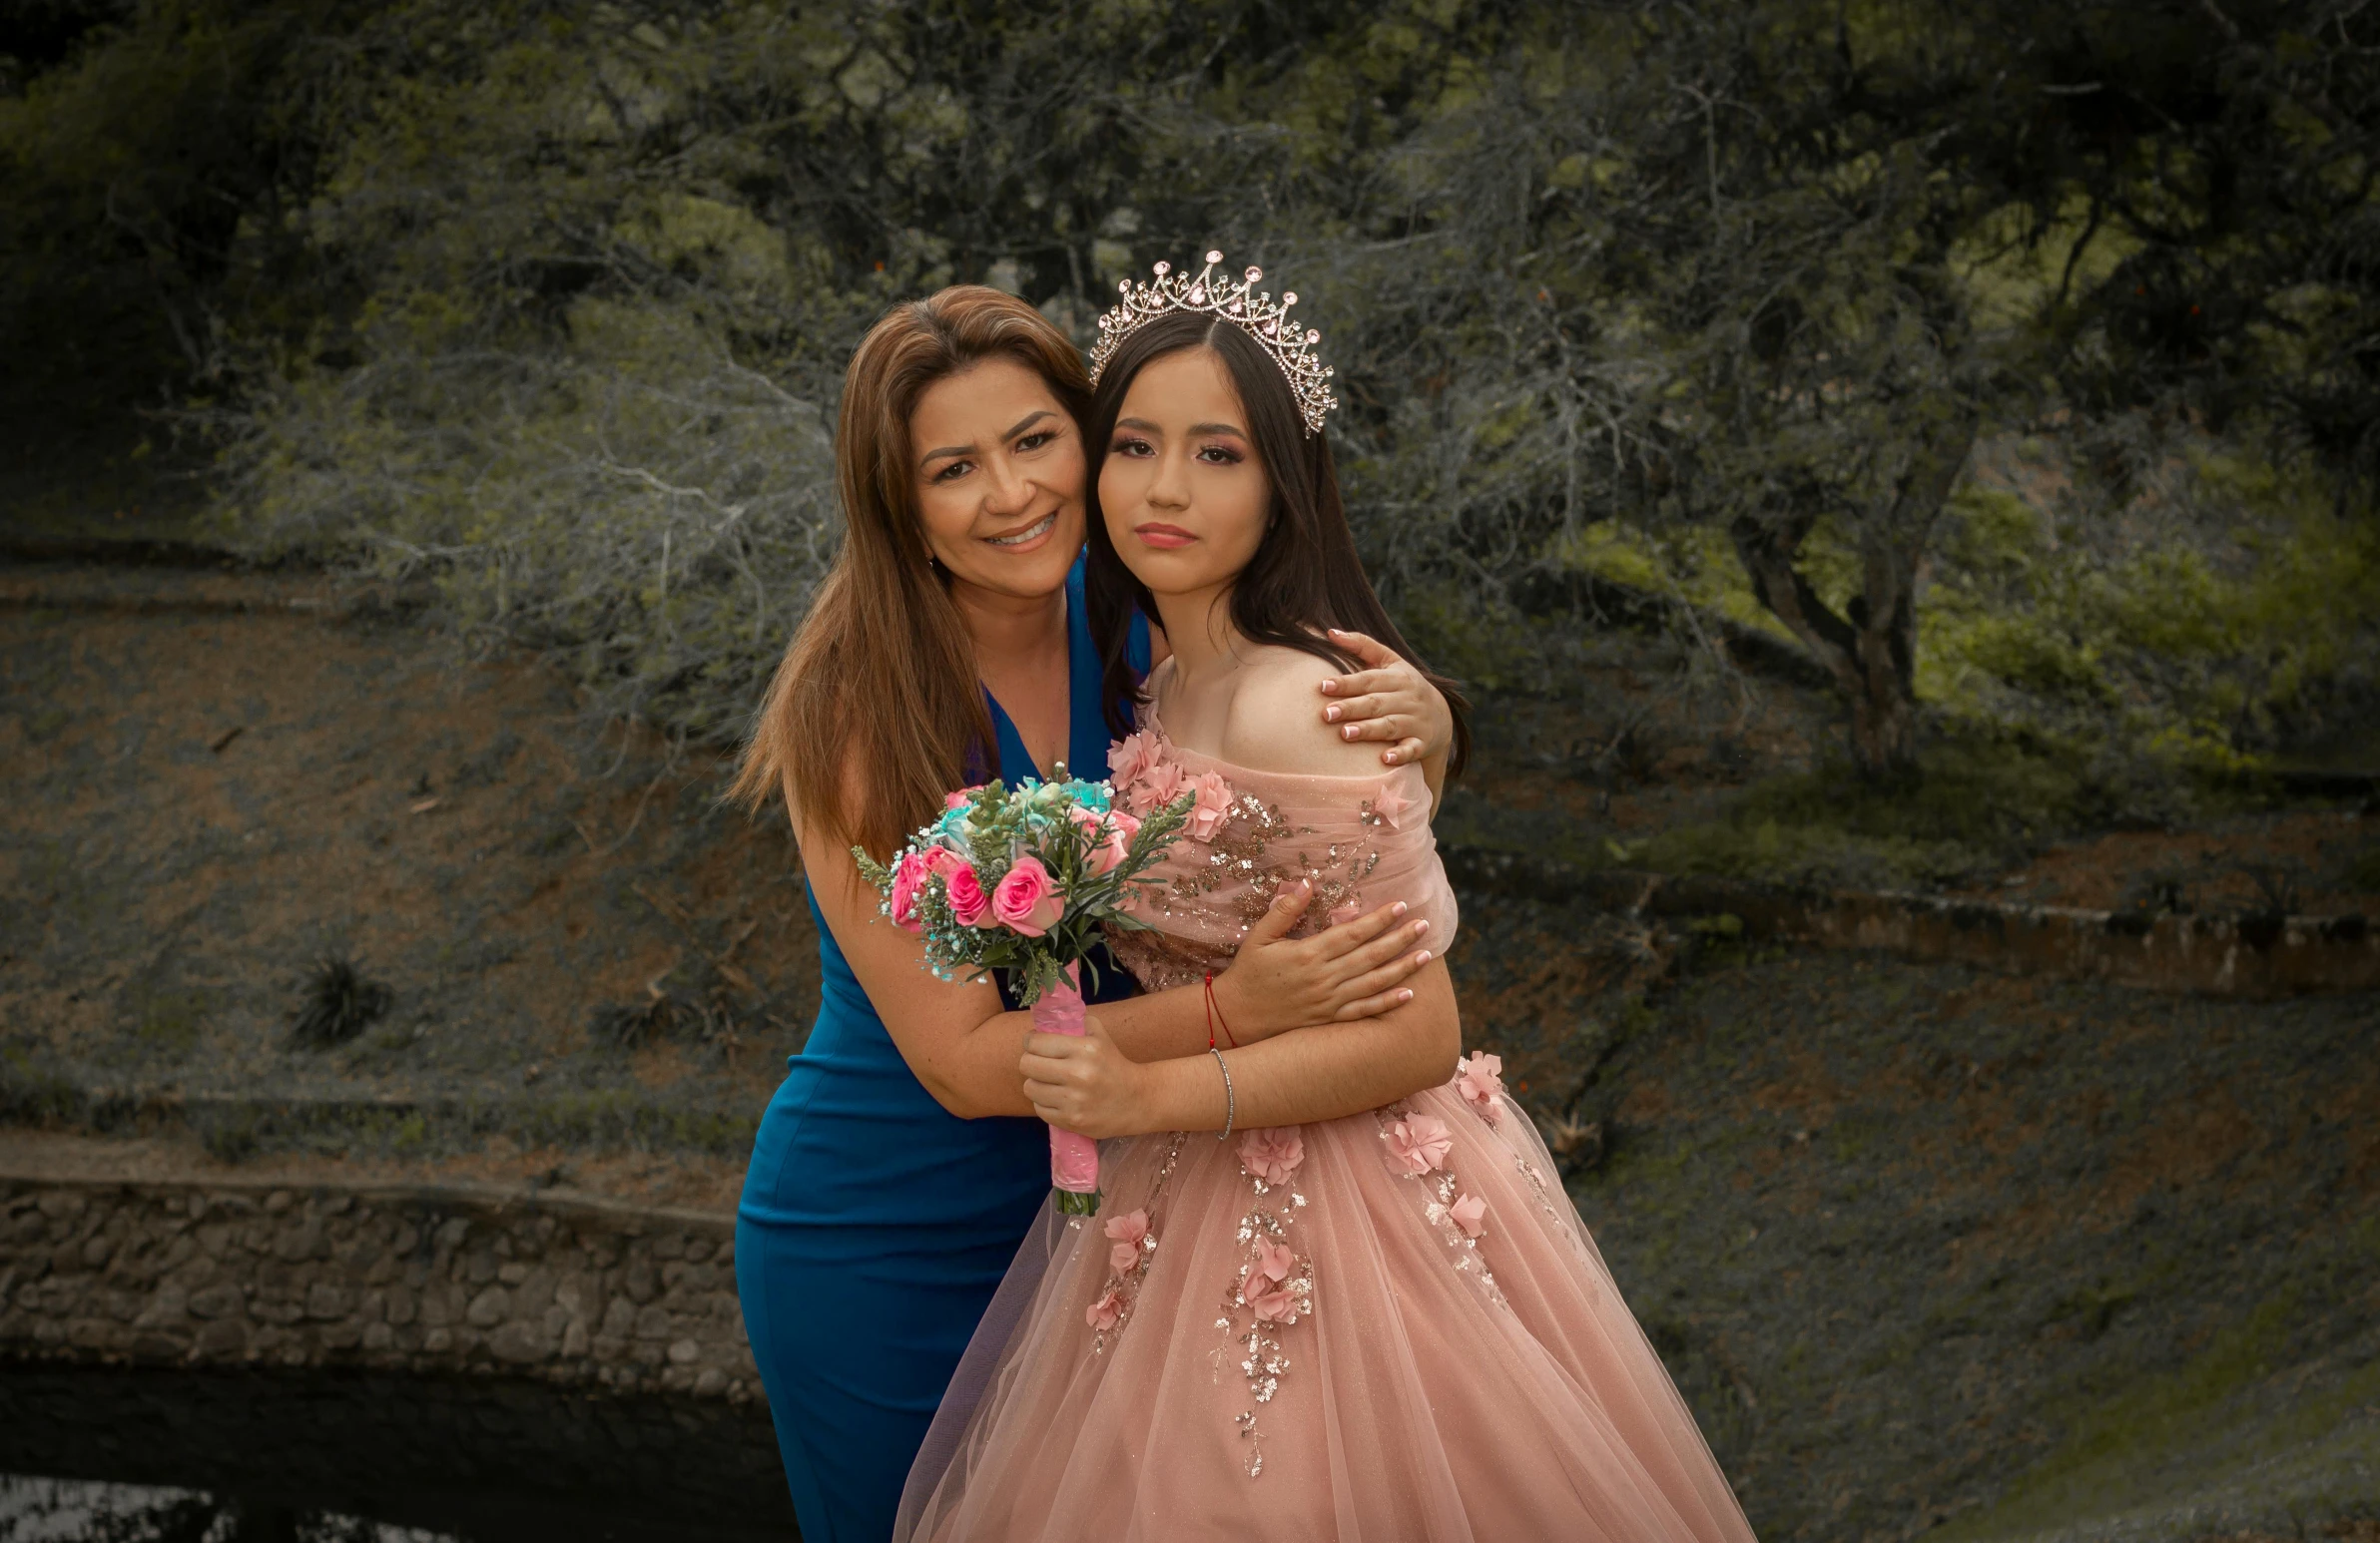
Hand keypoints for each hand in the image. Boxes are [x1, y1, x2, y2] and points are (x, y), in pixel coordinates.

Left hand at [1021, 1013, 1155, 1139]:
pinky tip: (1057, 1098)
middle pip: (1027, 1065)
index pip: (1036, 1043)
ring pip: (1030, 1088)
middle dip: (1030, 1062)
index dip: (1031, 1042)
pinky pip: (1039, 1108)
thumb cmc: (1114, 1066)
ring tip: (1048, 1082)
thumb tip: (1051, 1017)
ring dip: (1036, 1084)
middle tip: (1039, 1063)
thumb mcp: (1102, 1038)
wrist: (1136, 1101)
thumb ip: (1078, 1023)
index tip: (1034, 1044)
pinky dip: (1044, 1103)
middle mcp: (1077, 1074)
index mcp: (1084, 1049)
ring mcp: (1073, 1100)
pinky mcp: (1071, 1120)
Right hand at [1210, 880, 1432, 1042]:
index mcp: (1309, 954)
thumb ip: (1285, 910)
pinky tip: (1408, 993)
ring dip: (1402, 968)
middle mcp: (1324, 978)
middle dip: (1400, 939)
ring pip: (1374, 983)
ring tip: (1425, 955)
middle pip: (1371, 956)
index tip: (1400, 906)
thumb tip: (1308, 883)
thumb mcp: (1260, 936)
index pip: (1353, 933)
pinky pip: (1364, 1011)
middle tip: (1425, 925)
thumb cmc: (1248, 972)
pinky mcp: (1329, 1019)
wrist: (1236, 1016)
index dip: (1379, 919)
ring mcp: (1329, 1001)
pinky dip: (1387, 1003)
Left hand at [1316, 628, 1451, 767]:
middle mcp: (1408, 699)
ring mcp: (1416, 722)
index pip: (1369, 680)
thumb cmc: (1403, 685)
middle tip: (1326, 714)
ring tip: (1345, 734)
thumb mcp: (1390, 662)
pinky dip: (1401, 755)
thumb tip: (1330, 632)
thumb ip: (1362, 646)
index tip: (1323, 686)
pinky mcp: (1422, 743)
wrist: (1441, 716)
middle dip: (1351, 708)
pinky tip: (1385, 759)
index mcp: (1398, 677)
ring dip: (1369, 730)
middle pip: (1376, 703)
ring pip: (1390, 726)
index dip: (1347, 683)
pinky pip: (1412, 750)